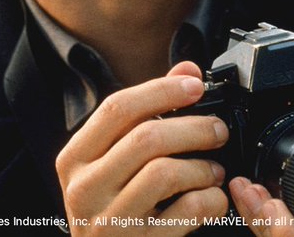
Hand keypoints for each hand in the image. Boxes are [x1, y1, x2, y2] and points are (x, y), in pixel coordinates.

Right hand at [55, 61, 229, 234]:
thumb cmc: (113, 208)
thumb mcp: (116, 161)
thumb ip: (148, 113)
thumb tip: (185, 71)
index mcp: (75, 159)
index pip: (116, 108)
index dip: (161, 90)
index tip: (195, 86)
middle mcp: (84, 189)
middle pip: (146, 138)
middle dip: (194, 128)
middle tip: (218, 130)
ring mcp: (108, 222)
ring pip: (164, 173)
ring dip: (202, 167)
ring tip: (214, 171)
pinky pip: (185, 212)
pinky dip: (211, 200)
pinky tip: (212, 199)